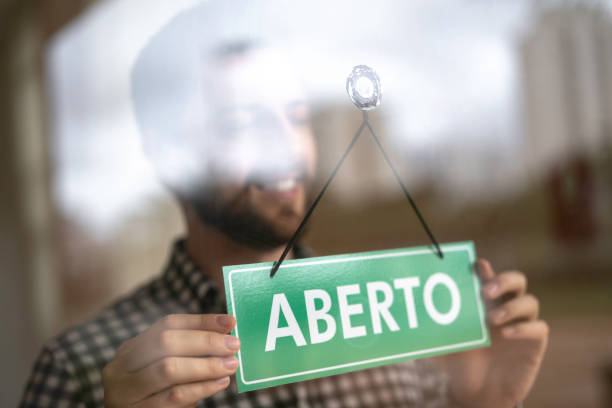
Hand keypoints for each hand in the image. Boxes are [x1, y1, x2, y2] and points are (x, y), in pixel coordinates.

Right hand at [102, 314, 239, 406]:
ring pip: (170, 369)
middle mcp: (122, 367)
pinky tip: (220, 383)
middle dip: (205, 341)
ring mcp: (126, 391)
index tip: (230, 321)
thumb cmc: (158, 396)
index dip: (201, 321)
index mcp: (131, 350)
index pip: (168, 324)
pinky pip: (175, 397)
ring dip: (206, 365)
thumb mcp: (167, 370)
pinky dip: (201, 388)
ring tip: (230, 364)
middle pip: (166, 342)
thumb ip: (189, 352)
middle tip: (233, 345)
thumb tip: (226, 330)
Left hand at [442, 259, 548, 407]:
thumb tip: (414, 316)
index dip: (484, 269)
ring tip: (492, 319)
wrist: (479, 392)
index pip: (488, 276)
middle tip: (486, 290)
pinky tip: (506, 333)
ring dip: (512, 306)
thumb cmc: (460, 361)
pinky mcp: (534, 343)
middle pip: (517, 280)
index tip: (475, 265)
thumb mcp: (443, 342)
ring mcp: (522, 323)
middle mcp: (506, 307)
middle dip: (503, 280)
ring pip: (530, 302)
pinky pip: (539, 328)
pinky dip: (524, 328)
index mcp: (484, 301)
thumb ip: (432, 326)